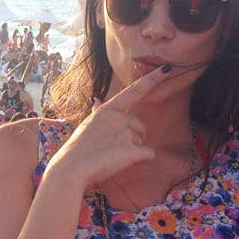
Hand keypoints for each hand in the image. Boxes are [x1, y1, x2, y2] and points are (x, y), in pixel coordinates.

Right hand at [48, 67, 175, 185]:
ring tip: (112, 156)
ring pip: (142, 141)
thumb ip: (98, 112)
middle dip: (133, 137)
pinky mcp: (133, 150)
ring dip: (133, 150)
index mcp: (108, 109)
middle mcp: (119, 117)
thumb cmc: (77, 150)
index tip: (167, 68)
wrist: (70, 169)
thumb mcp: (86, 125)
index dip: (152, 79)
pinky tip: (122, 163)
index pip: (134, 90)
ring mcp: (126, 133)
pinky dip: (140, 160)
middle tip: (111, 148)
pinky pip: (148, 154)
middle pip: (140, 126)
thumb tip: (96, 100)